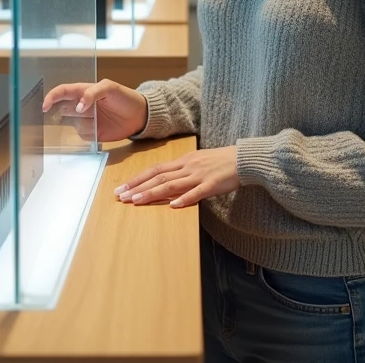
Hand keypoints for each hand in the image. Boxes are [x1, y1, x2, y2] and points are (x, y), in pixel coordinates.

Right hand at [42, 79, 147, 141]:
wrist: (140, 115)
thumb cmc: (125, 97)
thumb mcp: (110, 87)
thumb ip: (92, 93)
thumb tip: (79, 106)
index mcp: (83, 91)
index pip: (62, 92)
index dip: (51, 97)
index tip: (45, 106)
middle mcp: (81, 106)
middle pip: (63, 109)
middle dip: (62, 113)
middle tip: (76, 115)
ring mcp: (86, 120)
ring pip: (73, 124)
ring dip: (82, 124)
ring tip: (98, 120)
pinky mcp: (92, 134)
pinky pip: (83, 136)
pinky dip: (89, 134)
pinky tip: (101, 129)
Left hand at [115, 146, 239, 208]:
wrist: (244, 159)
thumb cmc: (221, 161)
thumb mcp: (198, 161)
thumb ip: (183, 170)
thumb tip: (166, 180)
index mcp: (184, 160)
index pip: (155, 169)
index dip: (138, 178)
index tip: (123, 187)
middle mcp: (188, 166)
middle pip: (158, 176)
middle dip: (138, 187)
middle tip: (121, 196)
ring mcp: (199, 175)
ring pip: (171, 184)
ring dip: (152, 193)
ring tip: (137, 202)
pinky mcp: (212, 185)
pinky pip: (196, 193)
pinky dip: (184, 199)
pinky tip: (172, 206)